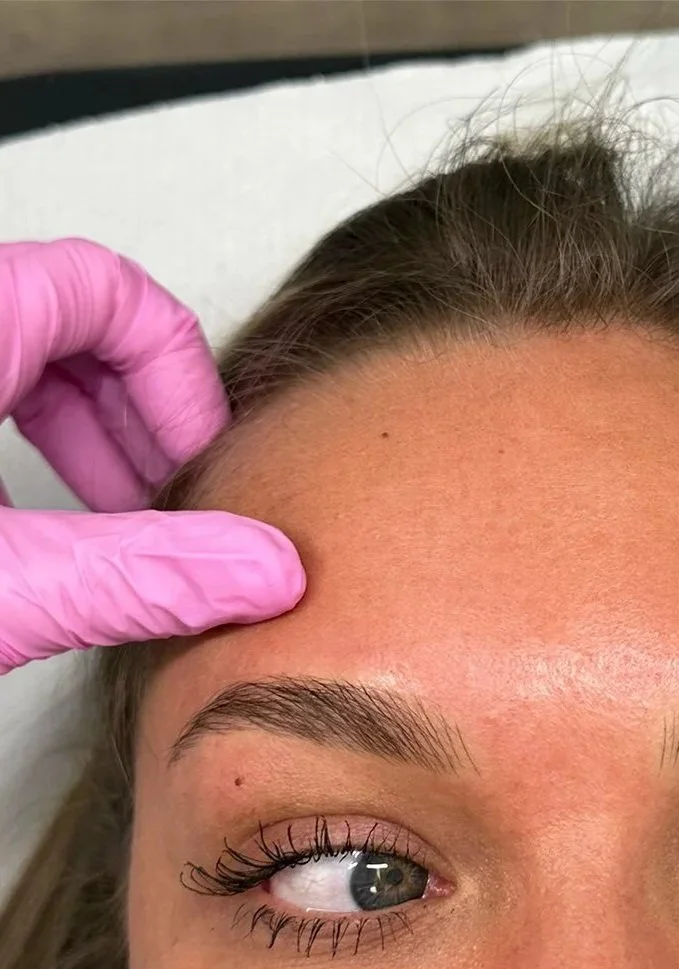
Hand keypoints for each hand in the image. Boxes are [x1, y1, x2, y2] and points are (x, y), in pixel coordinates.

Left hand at [0, 239, 305, 672]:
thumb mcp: (2, 586)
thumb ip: (138, 577)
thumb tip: (268, 574)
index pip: (105, 288)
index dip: (174, 372)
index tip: (190, 460)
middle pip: (75, 323)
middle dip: (139, 416)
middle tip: (164, 500)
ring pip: (29, 358)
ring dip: (93, 435)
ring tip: (117, 521)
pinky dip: (35, 448)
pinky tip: (49, 529)